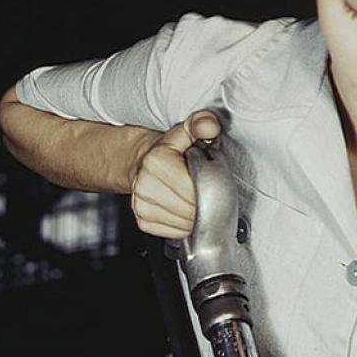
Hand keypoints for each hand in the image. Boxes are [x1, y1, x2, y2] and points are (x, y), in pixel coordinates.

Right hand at [129, 109, 220, 237]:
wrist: (142, 162)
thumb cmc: (170, 149)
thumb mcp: (187, 129)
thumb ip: (202, 124)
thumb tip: (209, 127)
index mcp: (156, 162)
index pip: (195, 188)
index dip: (211, 186)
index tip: (214, 178)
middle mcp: (145, 186)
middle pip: (191, 209)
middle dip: (207, 201)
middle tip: (207, 187)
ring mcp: (142, 206)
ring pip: (185, 224)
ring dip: (198, 215)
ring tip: (195, 196)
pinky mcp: (144, 222)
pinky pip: (176, 232)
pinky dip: (186, 225)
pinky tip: (186, 209)